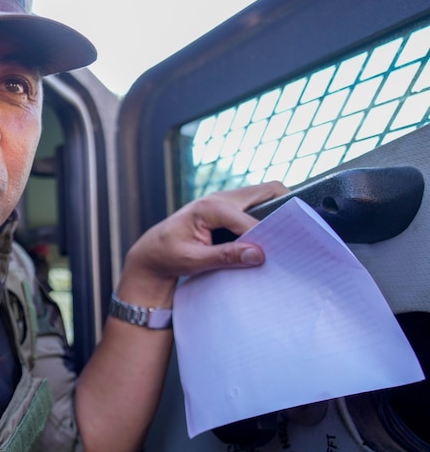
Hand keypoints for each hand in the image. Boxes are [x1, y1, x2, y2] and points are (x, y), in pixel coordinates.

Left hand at [120, 181, 288, 300]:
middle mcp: (219, 198)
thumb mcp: (193, 260)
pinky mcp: (228, 209)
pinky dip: (269, 217)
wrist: (152, 252)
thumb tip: (258, 255)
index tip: (283, 254)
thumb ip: (225, 257)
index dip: (268, 237)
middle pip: (268, 191)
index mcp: (209, 208)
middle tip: (298, 234)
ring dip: (278, 213)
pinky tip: (272, 238)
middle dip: (285, 209)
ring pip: (264, 196)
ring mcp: (225, 201)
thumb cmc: (167, 255)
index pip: (250, 220)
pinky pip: (256, 206)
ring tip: (288, 238)